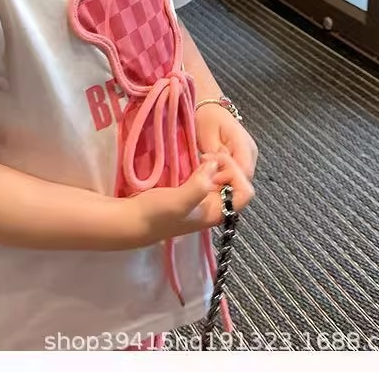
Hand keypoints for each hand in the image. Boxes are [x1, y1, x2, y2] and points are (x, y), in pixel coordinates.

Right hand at [131, 150, 254, 244]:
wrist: (133, 220)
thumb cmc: (157, 214)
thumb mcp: (179, 201)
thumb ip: (199, 185)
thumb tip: (214, 164)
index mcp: (218, 212)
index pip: (245, 191)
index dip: (235, 174)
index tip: (215, 165)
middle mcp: (215, 207)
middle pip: (236, 183)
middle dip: (225, 166)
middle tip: (206, 157)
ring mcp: (203, 200)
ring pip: (222, 178)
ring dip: (215, 165)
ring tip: (200, 158)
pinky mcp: (191, 193)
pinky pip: (208, 177)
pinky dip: (205, 167)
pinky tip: (193, 163)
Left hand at [195, 104, 257, 181]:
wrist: (210, 109)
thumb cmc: (207, 118)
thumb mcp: (208, 137)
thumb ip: (215, 157)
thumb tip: (217, 176)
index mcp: (244, 143)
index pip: (245, 171)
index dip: (230, 179)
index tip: (212, 178)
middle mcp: (250, 151)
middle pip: (244, 178)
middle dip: (226, 182)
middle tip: (208, 176)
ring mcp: (249, 156)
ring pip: (241, 178)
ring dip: (225, 180)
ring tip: (209, 173)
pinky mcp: (243, 159)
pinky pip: (237, 174)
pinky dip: (225, 176)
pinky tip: (213, 173)